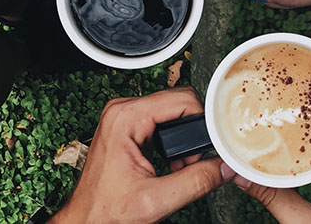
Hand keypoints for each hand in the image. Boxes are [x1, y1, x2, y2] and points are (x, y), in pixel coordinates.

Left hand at [49, 87, 233, 222]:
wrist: (87, 218)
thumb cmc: (106, 208)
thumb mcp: (157, 200)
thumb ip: (196, 181)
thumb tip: (224, 167)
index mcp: (125, 118)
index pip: (181, 99)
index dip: (203, 120)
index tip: (213, 142)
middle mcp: (122, 110)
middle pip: (177, 101)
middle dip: (193, 131)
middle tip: (194, 161)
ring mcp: (123, 116)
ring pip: (171, 110)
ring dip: (183, 138)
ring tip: (181, 166)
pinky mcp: (126, 125)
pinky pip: (160, 119)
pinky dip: (172, 140)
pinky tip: (171, 163)